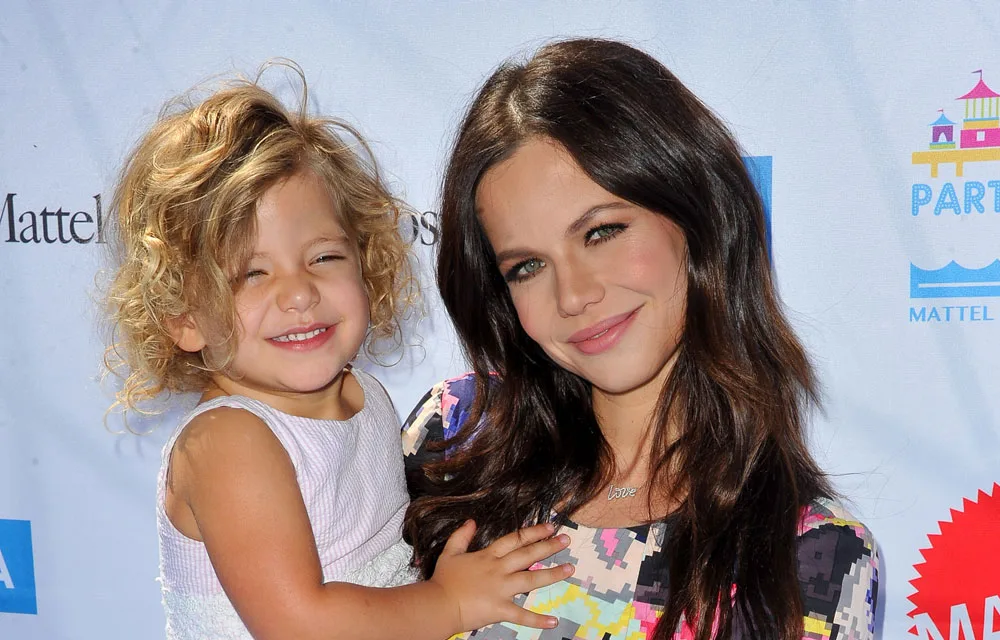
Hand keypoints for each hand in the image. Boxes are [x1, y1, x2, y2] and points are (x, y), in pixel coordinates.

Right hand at [429, 520, 573, 631]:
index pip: (514, 540)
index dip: (532, 532)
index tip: (549, 526)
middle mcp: (498, 570)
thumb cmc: (443, 580)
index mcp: (488, 556)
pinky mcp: (500, 609)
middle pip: (527, 555)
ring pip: (531, 579)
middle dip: (548, 546)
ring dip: (552, 574)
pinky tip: (553, 621)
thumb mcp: (450, 553)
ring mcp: (501, 589)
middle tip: (566, 540)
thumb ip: (461, 536)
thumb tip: (471, 521)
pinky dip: (537, 620)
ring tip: (569, 569)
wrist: (438, 604)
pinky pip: (521, 615)